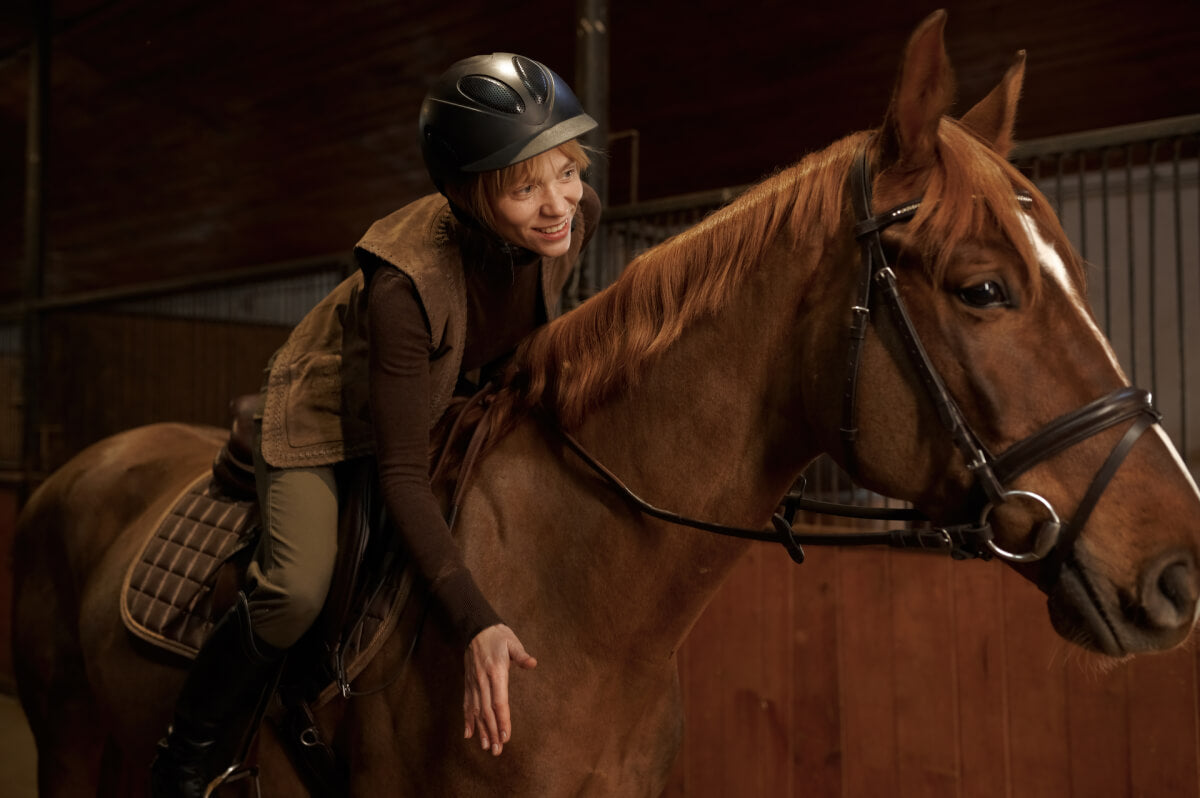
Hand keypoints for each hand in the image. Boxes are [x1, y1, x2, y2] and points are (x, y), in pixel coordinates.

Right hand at [463, 624, 536, 755]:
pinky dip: (467, 719)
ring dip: (481, 730)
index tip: (505, 736)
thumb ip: (521, 655)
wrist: (476, 628)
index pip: (499, 701)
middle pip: (487, 711)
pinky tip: (468, 734)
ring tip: (486, 747)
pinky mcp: (468, 683)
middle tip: (497, 750)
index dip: (502, 720)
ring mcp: (473, 683)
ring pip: (476, 711)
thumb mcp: (512, 642)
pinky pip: (466, 704)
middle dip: (492, 732)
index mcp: (496, 672)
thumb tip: (533, 663)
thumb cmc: (498, 636)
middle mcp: (482, 681)